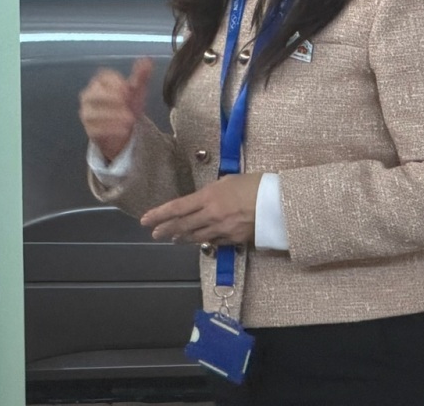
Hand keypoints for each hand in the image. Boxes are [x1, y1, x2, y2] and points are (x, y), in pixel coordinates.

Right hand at [78, 57, 152, 162]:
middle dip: (110, 98)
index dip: (115, 82)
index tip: (128, 89)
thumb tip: (148, 59)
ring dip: (112, 116)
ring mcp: (87, 113)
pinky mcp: (89, 130)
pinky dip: (110, 130)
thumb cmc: (128, 104)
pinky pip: (95, 129)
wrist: (123, 128)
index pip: (103, 77)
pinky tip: (124, 130)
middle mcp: (89, 96)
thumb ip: (141, 75)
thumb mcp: (137, 89)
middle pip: (93, 94)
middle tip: (127, 103)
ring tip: (130, 119)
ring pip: (93, 113)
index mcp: (101, 82)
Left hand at [141, 173, 261, 245]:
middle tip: (155, 233)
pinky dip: (202, 241)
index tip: (145, 219)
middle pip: (182, 225)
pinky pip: (213, 241)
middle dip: (166, 229)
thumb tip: (204, 200)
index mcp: (209, 197)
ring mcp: (221, 230)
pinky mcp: (233, 240)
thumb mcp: (230, 181)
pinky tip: (197, 241)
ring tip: (172, 238)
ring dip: (181, 237)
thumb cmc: (256, 184)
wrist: (278, 203)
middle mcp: (211, 215)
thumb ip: (213, 192)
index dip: (159, 214)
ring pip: (195, 237)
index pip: (177, 208)